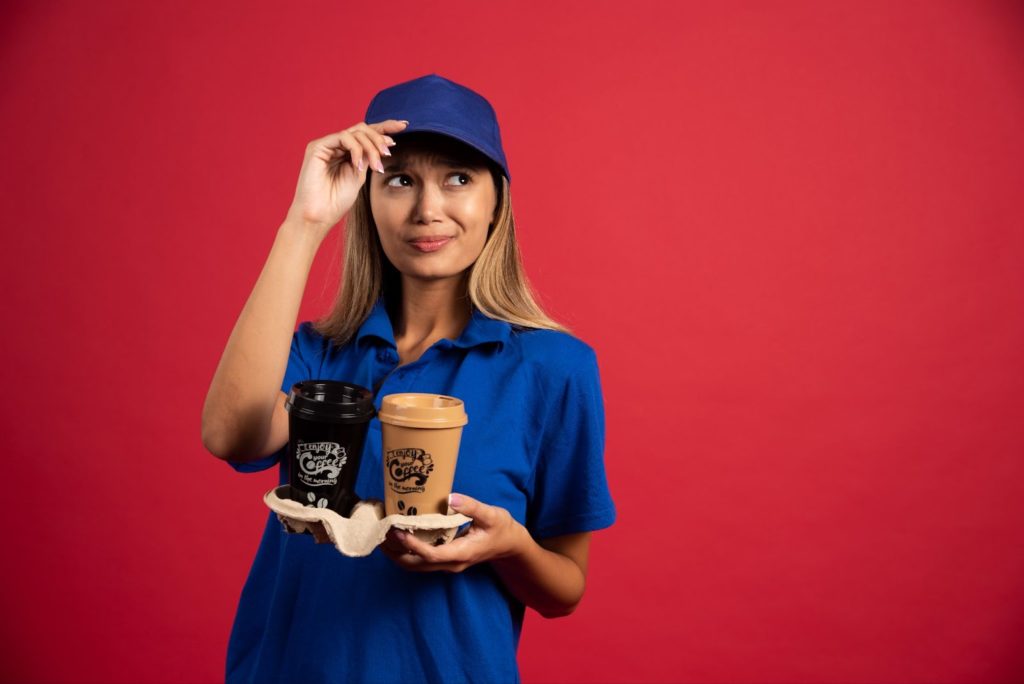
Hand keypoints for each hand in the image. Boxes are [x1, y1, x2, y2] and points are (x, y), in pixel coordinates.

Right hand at [284, 119, 408, 237]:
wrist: (319, 216)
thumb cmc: (336, 202)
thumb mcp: (360, 177)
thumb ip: (369, 158)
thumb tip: (386, 142)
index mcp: (345, 152)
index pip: (366, 135)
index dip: (384, 128)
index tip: (404, 125)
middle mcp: (335, 146)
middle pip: (362, 129)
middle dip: (379, 137)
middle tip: (388, 152)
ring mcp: (326, 145)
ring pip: (355, 132)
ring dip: (370, 146)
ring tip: (376, 164)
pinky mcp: (317, 147)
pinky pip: (343, 137)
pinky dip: (356, 149)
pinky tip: (358, 164)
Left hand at [379, 494, 526, 572]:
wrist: (509, 546)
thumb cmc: (502, 529)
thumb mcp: (491, 515)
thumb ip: (472, 507)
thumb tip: (451, 497)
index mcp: (462, 553)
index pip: (432, 555)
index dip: (413, 545)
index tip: (399, 531)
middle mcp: (452, 563)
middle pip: (416, 565)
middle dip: (396, 552)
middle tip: (381, 532)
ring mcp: (447, 564)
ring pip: (415, 566)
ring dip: (397, 553)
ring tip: (382, 535)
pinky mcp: (444, 559)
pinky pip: (420, 560)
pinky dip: (405, 551)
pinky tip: (397, 536)